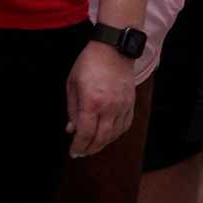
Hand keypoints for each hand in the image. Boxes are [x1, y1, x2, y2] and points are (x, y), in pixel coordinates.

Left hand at [66, 41, 134, 157]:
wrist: (114, 48)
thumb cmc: (89, 64)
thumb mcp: (72, 85)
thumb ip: (72, 109)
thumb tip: (72, 129)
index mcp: (91, 102)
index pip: (85, 133)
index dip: (78, 146)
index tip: (73, 152)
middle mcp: (109, 107)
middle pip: (101, 138)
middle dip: (90, 148)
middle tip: (82, 153)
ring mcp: (123, 105)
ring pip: (115, 133)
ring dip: (103, 143)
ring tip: (94, 145)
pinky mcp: (131, 102)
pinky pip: (126, 124)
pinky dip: (117, 133)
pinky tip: (109, 135)